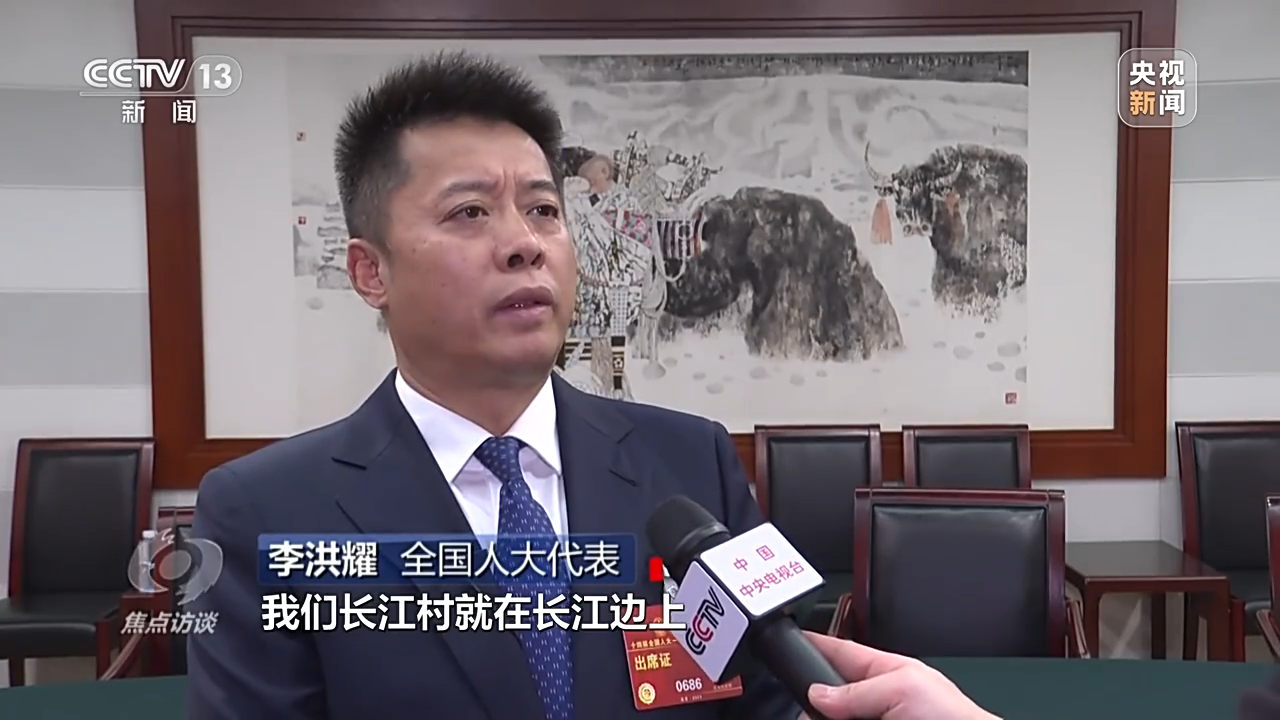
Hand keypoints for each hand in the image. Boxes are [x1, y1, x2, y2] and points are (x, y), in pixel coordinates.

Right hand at [799, 632, 999, 719]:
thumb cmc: (953, 718)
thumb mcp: (902, 690)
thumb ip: (858, 690)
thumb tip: (818, 693)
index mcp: (886, 671)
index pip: (840, 652)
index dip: (814, 644)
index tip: (788, 643)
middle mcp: (877, 699)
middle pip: (829, 693)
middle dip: (811, 695)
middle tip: (799, 705)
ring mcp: (875, 719)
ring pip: (833, 715)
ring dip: (817, 715)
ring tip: (806, 717)